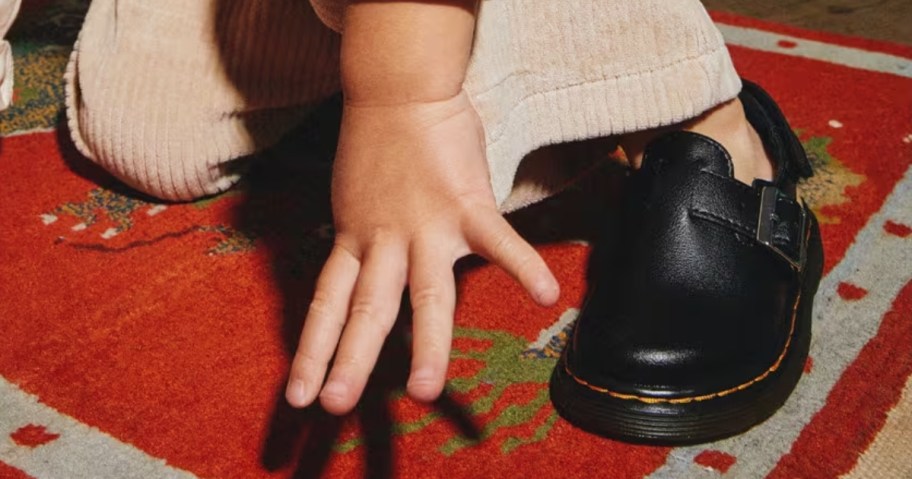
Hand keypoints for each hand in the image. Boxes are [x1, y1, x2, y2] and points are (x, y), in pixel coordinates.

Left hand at [285, 92, 559, 413]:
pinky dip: (524, 267)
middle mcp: (383, 241)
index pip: (327, 305)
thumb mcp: (353, 202)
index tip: (296, 395)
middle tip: (336, 405)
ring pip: (424, 293)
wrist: (398, 89)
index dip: (311, 351)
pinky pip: (500, 240)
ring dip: (426, 344)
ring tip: (427, 391)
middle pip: (366, 310)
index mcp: (354, 241)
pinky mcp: (466, 204)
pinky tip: (547, 296)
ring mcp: (424, 225)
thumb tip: (370, 277)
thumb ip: (363, 243)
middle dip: (352, 360)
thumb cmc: (378, 145)